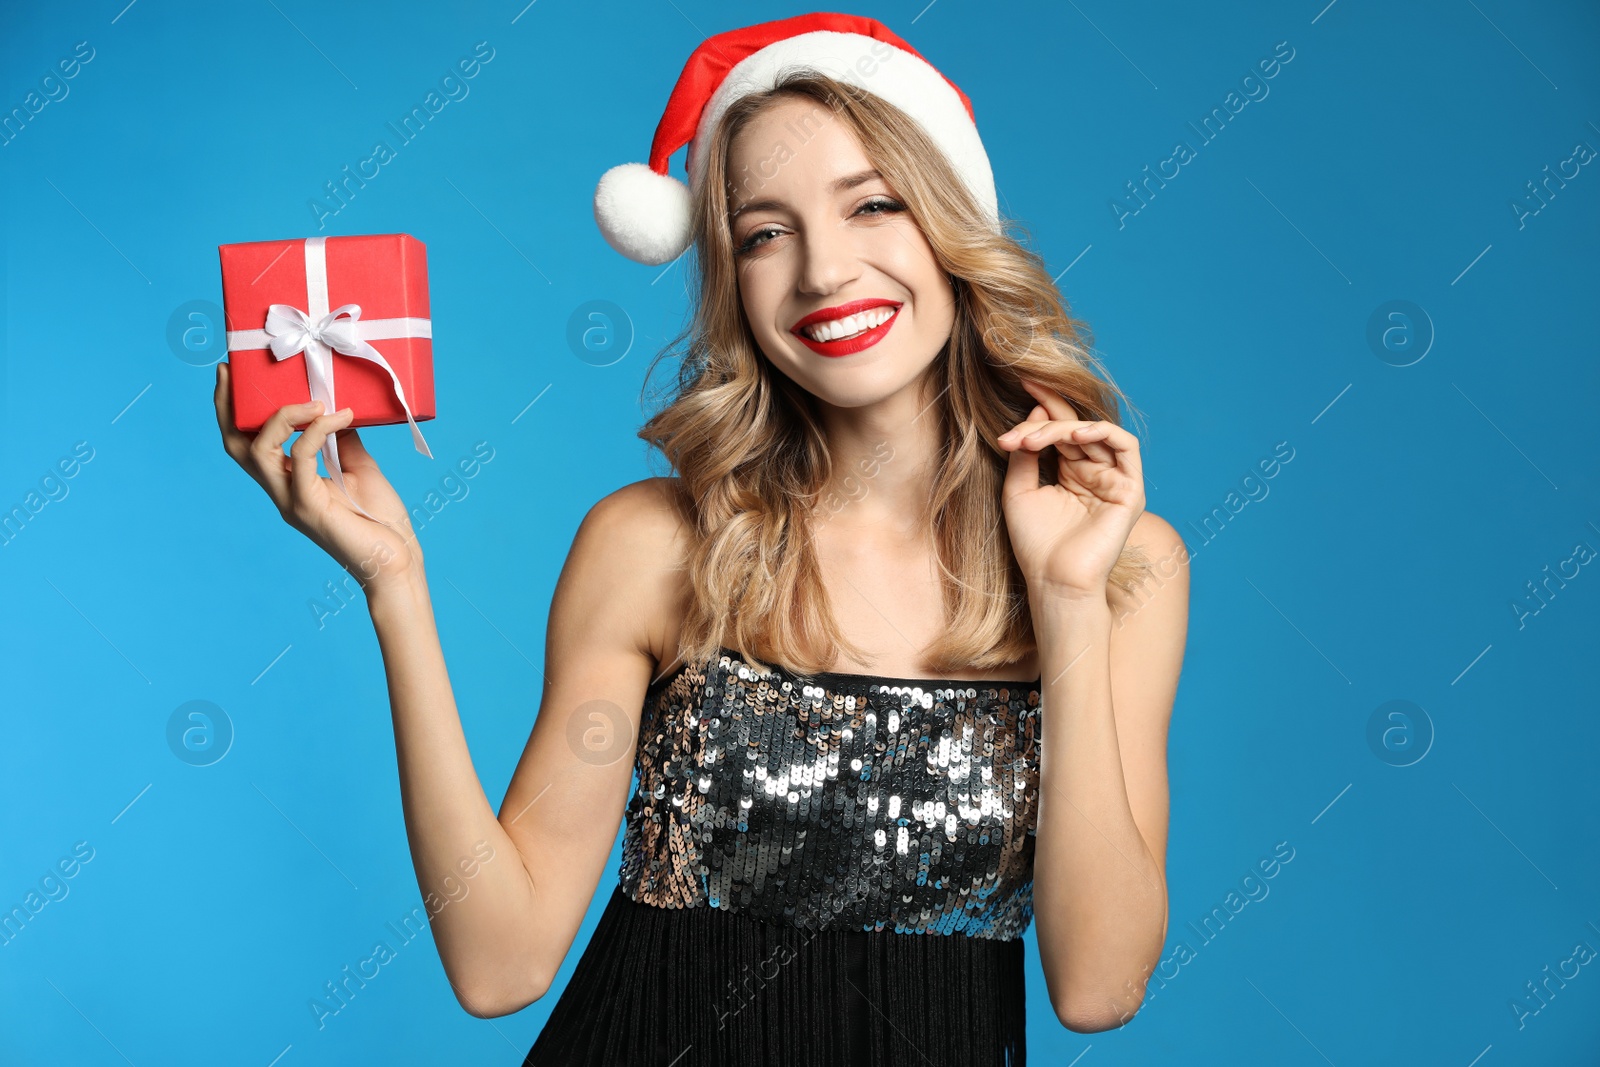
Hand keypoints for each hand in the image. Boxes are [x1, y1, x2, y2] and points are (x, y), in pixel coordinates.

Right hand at [214, 361, 420, 590]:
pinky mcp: (308, 507)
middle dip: (229, 408)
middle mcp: (281, 492)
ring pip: (259, 451)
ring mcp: (291, 501)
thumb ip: (341, 440)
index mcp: (288, 482)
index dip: (233, 412)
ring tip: (314, 401)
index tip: (233, 375)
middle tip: (234, 373)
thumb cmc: (379, 519)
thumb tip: (334, 407)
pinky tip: (340, 417)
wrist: (395, 561)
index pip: (247, 445)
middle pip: (237, 447)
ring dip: (282, 417)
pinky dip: (317, 432)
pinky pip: (302, 459)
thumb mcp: (358, 467)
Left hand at [997, 377, 1144, 600]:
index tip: (1020, 381)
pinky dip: (1100, 432)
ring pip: (1094, 433)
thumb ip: (1026, 454)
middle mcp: (1094, 473)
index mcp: (1070, 473)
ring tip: (1034, 439)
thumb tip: (1034, 414)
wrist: (1054, 581)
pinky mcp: (1131, 489)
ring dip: (1063, 429)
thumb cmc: (1035, 544)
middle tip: (1019, 420)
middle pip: (1074, 427)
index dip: (1044, 405)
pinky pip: (1125, 446)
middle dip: (1045, 418)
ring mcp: (1114, 480)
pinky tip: (1073, 436)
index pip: (1059, 430)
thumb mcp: (1020, 490)